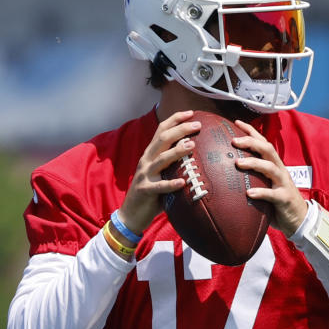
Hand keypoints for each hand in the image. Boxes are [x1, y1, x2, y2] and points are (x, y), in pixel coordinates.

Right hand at [118, 110, 199, 233]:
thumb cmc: (151, 194)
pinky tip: (183, 182)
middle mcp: (146, 161)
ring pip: (161, 159)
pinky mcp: (145, 191)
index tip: (191, 113)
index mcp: (150, 154)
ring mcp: (145, 175)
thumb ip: (172, 164)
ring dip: (177, 151)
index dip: (175, 119)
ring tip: (192, 146)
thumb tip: (195, 152)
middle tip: (197, 124)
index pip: (161, 131)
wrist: (130, 215)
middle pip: (162, 139)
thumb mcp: (161, 174)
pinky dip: (171, 184)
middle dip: (180, 129)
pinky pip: (159, 186)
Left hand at [231, 119, 308, 236]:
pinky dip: (261, 192)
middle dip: (251, 142)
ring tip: (238, 163)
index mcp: (274, 164)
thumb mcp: (266, 184)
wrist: (298, 218)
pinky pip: (273, 194)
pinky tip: (249, 193)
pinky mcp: (284, 198)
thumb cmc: (277, 200)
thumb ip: (253, 176)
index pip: (263, 142)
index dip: (251, 131)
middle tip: (234, 141)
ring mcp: (283, 183)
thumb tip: (226, 172)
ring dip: (253, 163)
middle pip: (267, 149)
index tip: (236, 122)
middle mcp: (279, 170)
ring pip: (270, 168)